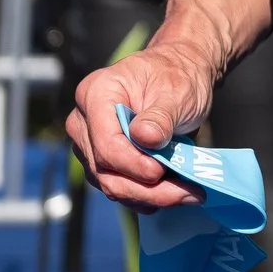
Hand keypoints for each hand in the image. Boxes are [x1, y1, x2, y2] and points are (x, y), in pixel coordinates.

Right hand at [66, 40, 221, 211]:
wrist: (181, 75)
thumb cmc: (177, 76)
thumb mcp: (176, 89)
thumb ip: (161, 115)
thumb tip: (145, 139)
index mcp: (96, 94)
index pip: (105, 143)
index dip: (133, 163)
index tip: (162, 170)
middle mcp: (84, 122)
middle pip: (105, 169)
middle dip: (147, 188)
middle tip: (188, 193)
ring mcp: (90, 144)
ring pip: (111, 184)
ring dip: (150, 196)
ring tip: (188, 194)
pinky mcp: (103, 162)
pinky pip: (119, 187)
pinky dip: (147, 195)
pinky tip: (174, 194)